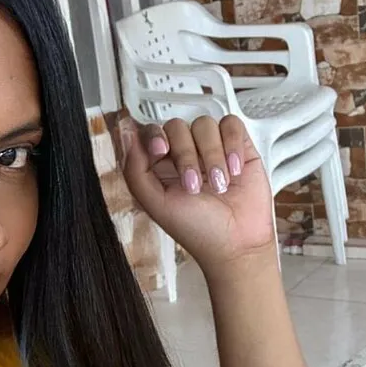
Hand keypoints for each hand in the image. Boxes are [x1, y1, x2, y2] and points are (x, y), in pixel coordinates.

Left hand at [120, 116, 275, 279]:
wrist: (236, 242)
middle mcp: (183, 155)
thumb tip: (128, 137)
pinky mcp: (237, 147)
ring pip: (205, 124)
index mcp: (159, 167)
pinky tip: (234, 169)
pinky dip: (232, 145)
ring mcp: (210, 149)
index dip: (153, 135)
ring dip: (212, 154)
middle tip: (194, 185)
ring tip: (219, 184)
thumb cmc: (197, 230)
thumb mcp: (156, 205)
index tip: (160, 150)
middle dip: (186, 155)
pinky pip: (232, 125)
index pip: (150, 133)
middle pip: (177, 126)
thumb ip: (135, 171)